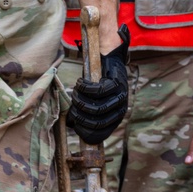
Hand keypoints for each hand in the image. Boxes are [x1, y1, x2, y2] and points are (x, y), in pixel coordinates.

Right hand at [66, 26, 129, 144]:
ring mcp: (121, 96)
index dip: (85, 131)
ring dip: (81, 101)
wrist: (108, 59)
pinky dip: (85, 88)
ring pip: (97, 107)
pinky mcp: (117, 83)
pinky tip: (80, 83)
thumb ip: (86, 113)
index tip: (73, 125)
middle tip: (72, 105)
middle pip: (97, 121)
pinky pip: (98, 90)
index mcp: (116, 117)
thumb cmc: (97, 83)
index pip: (101, 133)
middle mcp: (121, 109)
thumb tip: (71, 125)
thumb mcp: (94, 101)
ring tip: (75, 92)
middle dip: (80, 115)